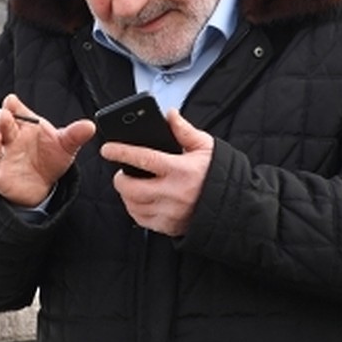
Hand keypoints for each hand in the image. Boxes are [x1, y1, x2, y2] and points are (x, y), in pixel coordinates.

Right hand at [0, 94, 95, 207]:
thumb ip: (74, 135)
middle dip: (2, 120)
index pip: (16, 110)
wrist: (45, 184)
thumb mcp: (65, 145)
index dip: (13, 105)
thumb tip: (90, 126)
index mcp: (24, 125)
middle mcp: (10, 138)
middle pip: (2, 125)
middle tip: (5, 115)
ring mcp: (2, 157)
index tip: (12, 101)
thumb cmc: (49, 157)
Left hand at [104, 110, 214, 236]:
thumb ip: (184, 131)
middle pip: (132, 188)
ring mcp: (171, 213)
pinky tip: (140, 200)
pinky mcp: (170, 227)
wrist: (234, 207)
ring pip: (133, 205)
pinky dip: (135, 209)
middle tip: (121, 172)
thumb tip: (169, 115)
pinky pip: (141, 220)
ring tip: (131, 185)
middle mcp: (174, 193)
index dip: (122, 152)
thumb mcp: (206, 147)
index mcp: (181, 170)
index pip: (144, 159)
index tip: (107, 148)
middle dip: (120, 179)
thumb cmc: (219, 174)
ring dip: (127, 194)